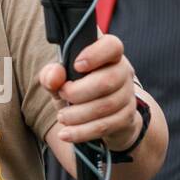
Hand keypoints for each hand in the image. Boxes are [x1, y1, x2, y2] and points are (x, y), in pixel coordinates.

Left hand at [38, 34, 139, 149]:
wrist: (99, 117)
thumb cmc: (78, 90)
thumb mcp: (60, 81)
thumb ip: (51, 75)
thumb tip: (54, 76)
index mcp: (108, 55)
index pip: (112, 46)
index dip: (95, 54)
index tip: (76, 66)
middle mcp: (123, 71)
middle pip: (107, 80)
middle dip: (78, 92)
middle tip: (62, 95)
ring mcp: (128, 95)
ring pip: (105, 106)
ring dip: (77, 114)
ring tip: (62, 117)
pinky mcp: (127, 117)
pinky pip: (105, 126)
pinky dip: (82, 132)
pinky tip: (67, 134)